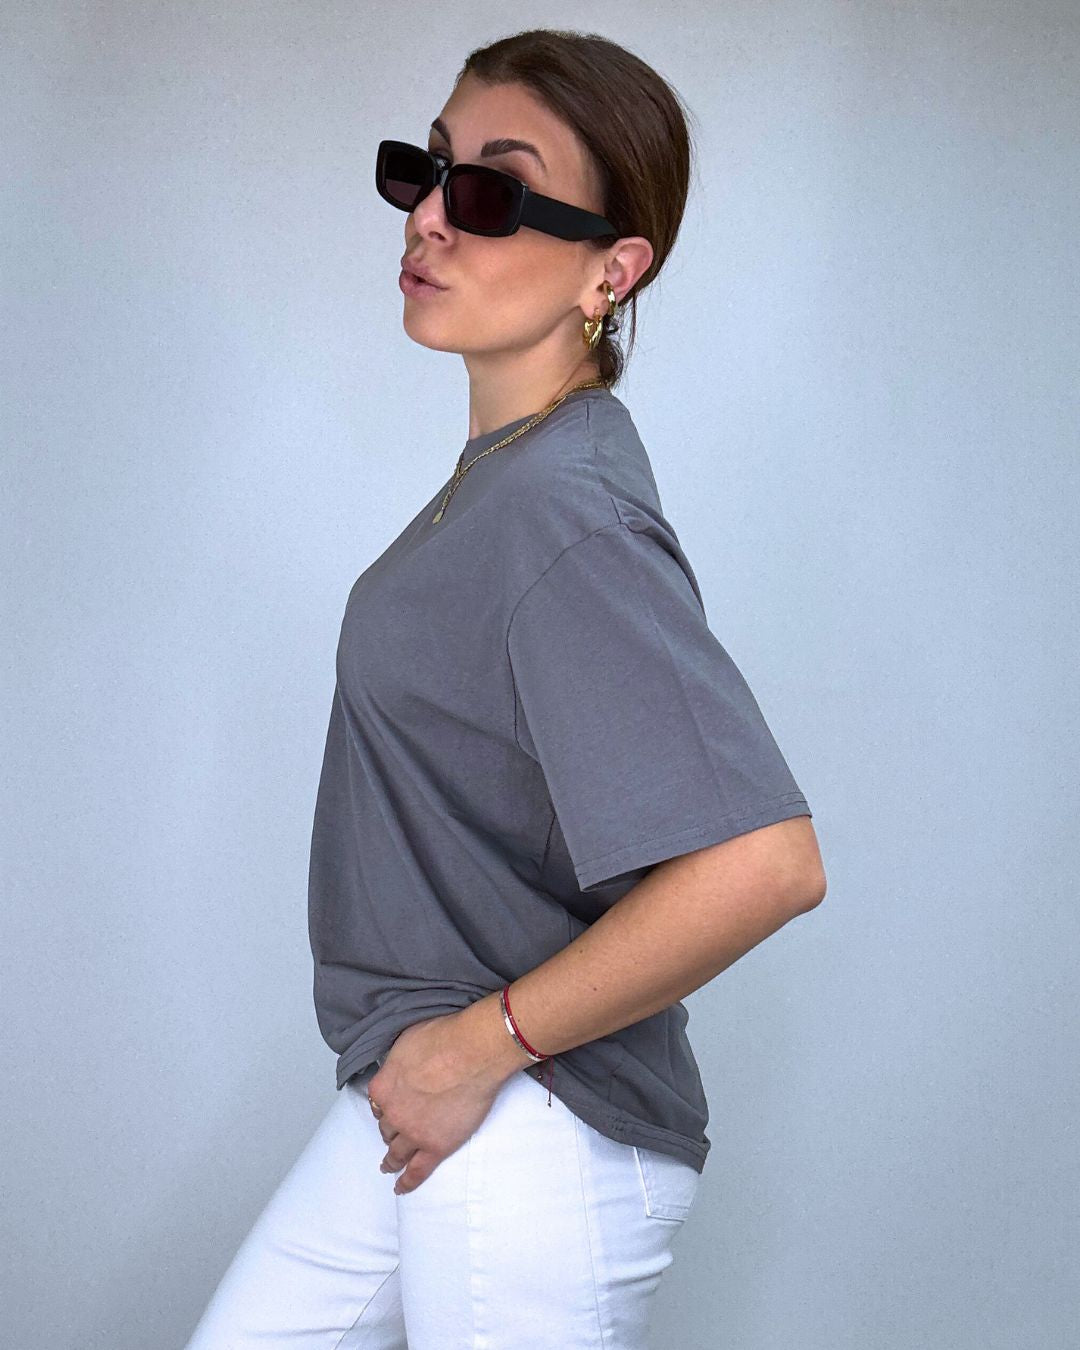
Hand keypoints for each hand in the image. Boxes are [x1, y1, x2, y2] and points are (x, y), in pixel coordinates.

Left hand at [366, 1007, 507, 1195]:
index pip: (378, 1102)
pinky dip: (407, 1182)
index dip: (385, 1105)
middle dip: (389, 1131)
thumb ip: (399, 1059)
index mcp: (384, 1086)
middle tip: (391, 1136)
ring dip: (391, 1160)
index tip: (390, 1107)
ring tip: (388, 1166)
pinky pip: (418, 1171)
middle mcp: (394, 1112)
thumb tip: (402, 1061)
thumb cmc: (445, 1038)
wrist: (473, 1052)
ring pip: (397, 1152)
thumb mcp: (408, 1040)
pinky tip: (401, 1188)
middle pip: (387, 1128)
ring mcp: (414, 1132)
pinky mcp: (437, 1146)